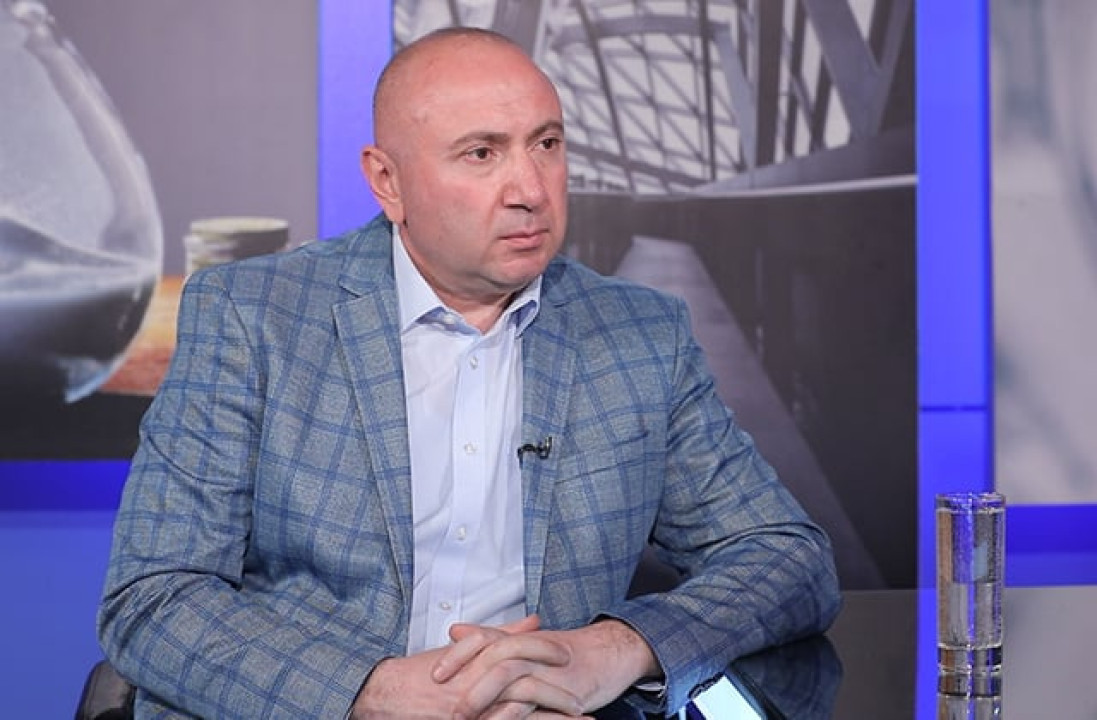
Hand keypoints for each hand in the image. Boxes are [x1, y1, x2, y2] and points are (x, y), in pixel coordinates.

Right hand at [350, 616, 584, 719]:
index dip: (544, 649)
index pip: (518, 648)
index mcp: (478, 657)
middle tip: (581, 699)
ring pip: (520, 714)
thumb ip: (502, 633)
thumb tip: (535, 620)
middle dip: (557, 692)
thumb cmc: (426, 673)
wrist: (390, 696)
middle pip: (526, 685)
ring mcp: (474, 709)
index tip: (567, 653)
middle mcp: (477, 683)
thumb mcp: (465, 650)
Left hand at [437, 619, 659, 716]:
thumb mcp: (528, 641)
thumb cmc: (570, 650)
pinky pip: (540, 705)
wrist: (615, 650)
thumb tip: (457, 630)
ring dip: (490, 703)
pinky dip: (519, 716)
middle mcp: (534, 652)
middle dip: (470, 683)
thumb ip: (492, 636)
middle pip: (496, 658)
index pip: (484, 639)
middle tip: (448, 706)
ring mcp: (551, 671)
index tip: (434, 674)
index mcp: (522, 639)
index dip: (458, 655)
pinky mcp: (567, 692)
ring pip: (515, 680)